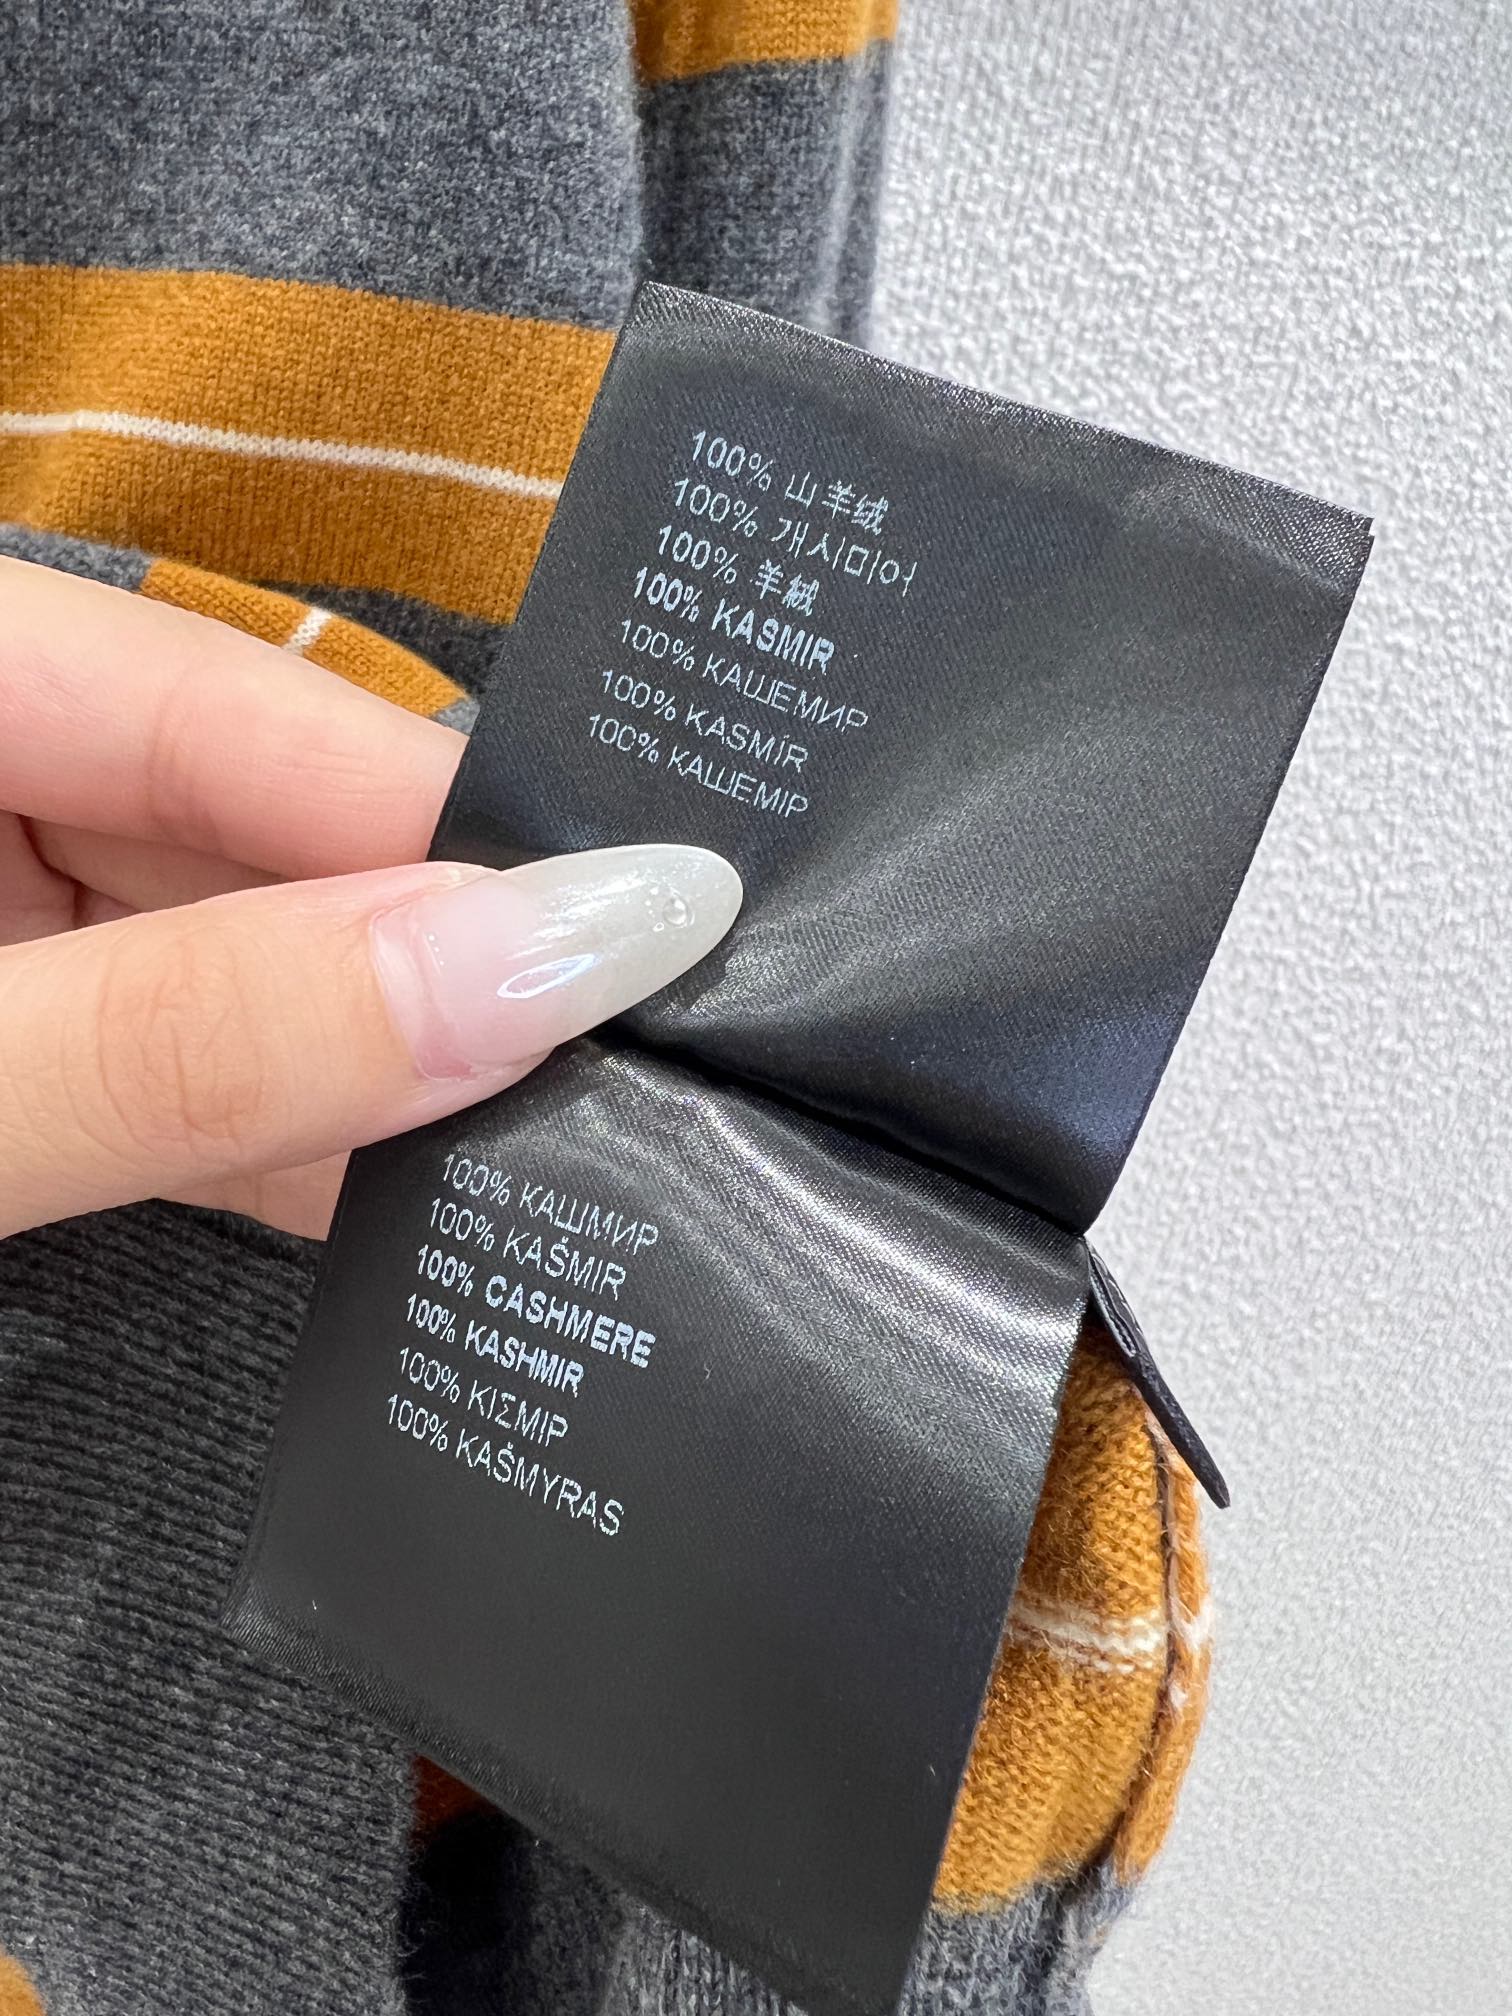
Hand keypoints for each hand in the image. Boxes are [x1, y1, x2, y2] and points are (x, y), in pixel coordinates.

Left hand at [0, 561, 738, 1239]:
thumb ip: (190, 1034)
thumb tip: (521, 971)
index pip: (215, 692)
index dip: (428, 804)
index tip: (627, 908)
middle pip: (249, 824)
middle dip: (427, 947)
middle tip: (634, 1036)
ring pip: (233, 957)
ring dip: (378, 1061)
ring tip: (567, 1129)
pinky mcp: (26, 1052)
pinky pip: (180, 1064)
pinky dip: (287, 1135)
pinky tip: (417, 1189)